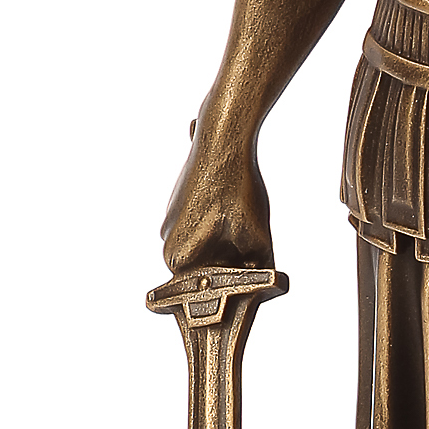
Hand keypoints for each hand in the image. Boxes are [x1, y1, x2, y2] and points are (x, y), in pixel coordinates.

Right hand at [160, 117, 273, 275]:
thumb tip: (262, 286)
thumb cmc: (237, 190)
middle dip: (234, 261)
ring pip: (209, 245)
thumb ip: (258, 271)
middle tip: (253, 244)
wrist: (223, 140)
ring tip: (243, 219)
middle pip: (210, 267)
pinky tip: (234, 204)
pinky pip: (205, 225)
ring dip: (230, 242)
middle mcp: (167, 242)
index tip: (252, 274)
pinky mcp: (178, 204)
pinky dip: (222, 222)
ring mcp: (170, 221)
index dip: (237, 282)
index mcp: (179, 259)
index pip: (212, 288)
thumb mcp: (259, 240)